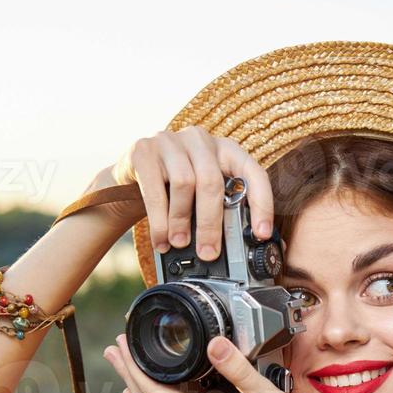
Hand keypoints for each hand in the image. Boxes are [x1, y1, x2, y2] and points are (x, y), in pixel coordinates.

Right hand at [106, 126, 274, 259]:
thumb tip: (251, 246)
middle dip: (211, 223)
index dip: (261, 204)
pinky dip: (159, 221)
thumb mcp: (203, 195)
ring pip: (184, 183)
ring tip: (179, 243)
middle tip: (209, 253)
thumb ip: (224, 211)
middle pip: (212, 181)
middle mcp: (200, 140)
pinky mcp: (143, 150)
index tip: (261, 234)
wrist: (132, 176)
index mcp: (225, 150)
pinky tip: (160, 239)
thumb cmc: (175, 190)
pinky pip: (155, 189)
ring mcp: (170, 141)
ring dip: (182, 221)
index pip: (252, 172)